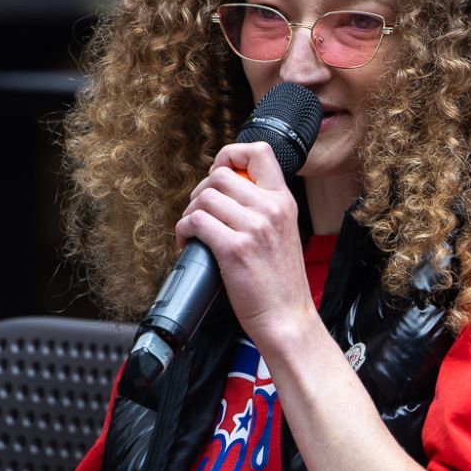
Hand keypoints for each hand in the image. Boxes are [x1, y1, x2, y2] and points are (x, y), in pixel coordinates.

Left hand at [175, 141, 315, 351]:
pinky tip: (190, 244)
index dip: (230, 155)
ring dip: (190, 214)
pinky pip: (195, 222)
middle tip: (201, 214)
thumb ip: (264, 209)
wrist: (287, 318)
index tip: (220, 175)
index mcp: (284, 201)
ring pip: (204, 198)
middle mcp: (271, 209)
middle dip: (201, 193)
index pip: (258, 152)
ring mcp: (254, 227)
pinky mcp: (234, 248)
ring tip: (194, 233)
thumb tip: (229, 194)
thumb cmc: (281, 283)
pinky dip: (184, 231)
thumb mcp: (284, 233)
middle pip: (220, 175)